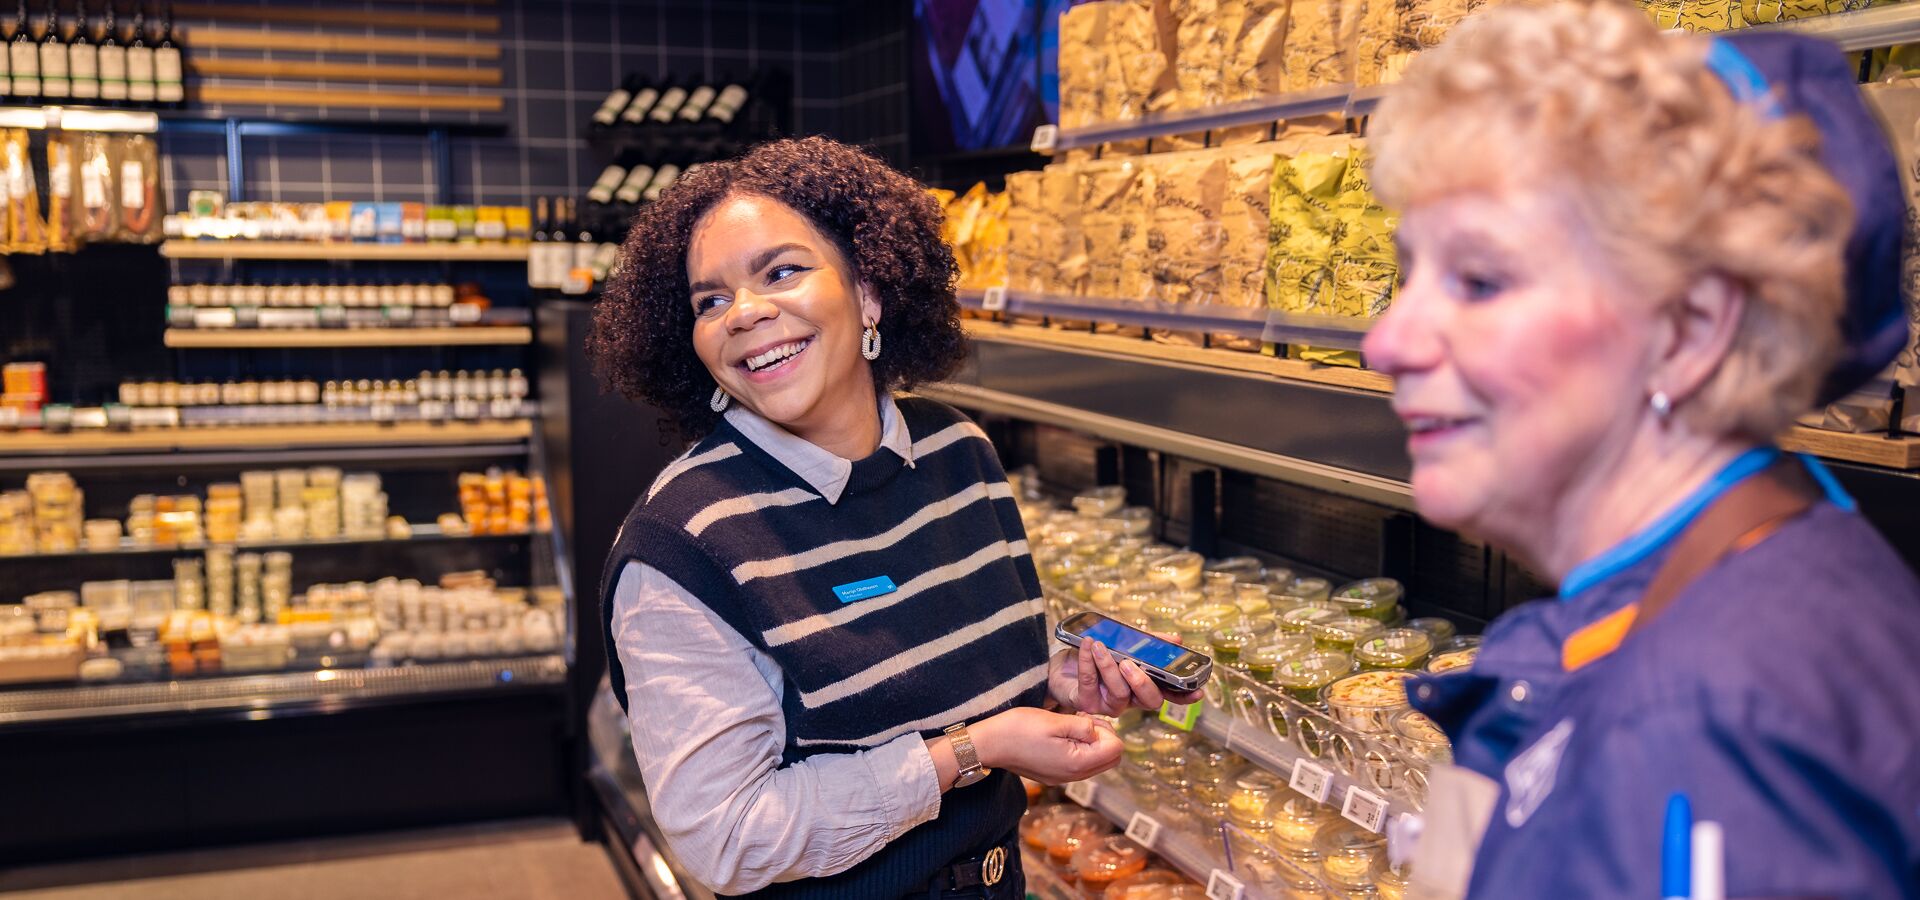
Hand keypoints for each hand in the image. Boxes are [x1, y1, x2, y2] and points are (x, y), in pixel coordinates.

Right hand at [969, 707, 1122, 784]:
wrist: (990, 744)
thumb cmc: (1019, 729)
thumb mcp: (1055, 721)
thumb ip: (1083, 727)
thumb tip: (1098, 732)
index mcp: (1077, 762)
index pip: (1116, 749)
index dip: (1107, 729)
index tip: (1086, 717)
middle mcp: (1074, 776)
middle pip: (1111, 759)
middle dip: (1104, 737)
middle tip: (1083, 720)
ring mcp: (1064, 778)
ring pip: (1096, 762)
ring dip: (1092, 743)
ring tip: (1070, 726)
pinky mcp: (1055, 776)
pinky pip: (1080, 765)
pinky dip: (1079, 749)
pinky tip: (1062, 736)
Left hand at [1048, 638, 1204, 714]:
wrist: (1058, 665)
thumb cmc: (1095, 656)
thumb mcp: (1123, 645)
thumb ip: (1148, 643)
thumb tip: (1176, 640)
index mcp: (1141, 686)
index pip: (1168, 694)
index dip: (1184, 696)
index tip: (1197, 691)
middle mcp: (1129, 700)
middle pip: (1148, 701)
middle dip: (1142, 682)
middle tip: (1130, 664)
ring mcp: (1108, 705)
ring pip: (1118, 693)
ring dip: (1109, 666)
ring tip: (1100, 646)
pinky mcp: (1086, 704)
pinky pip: (1090, 683)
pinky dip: (1088, 661)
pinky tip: (1087, 646)